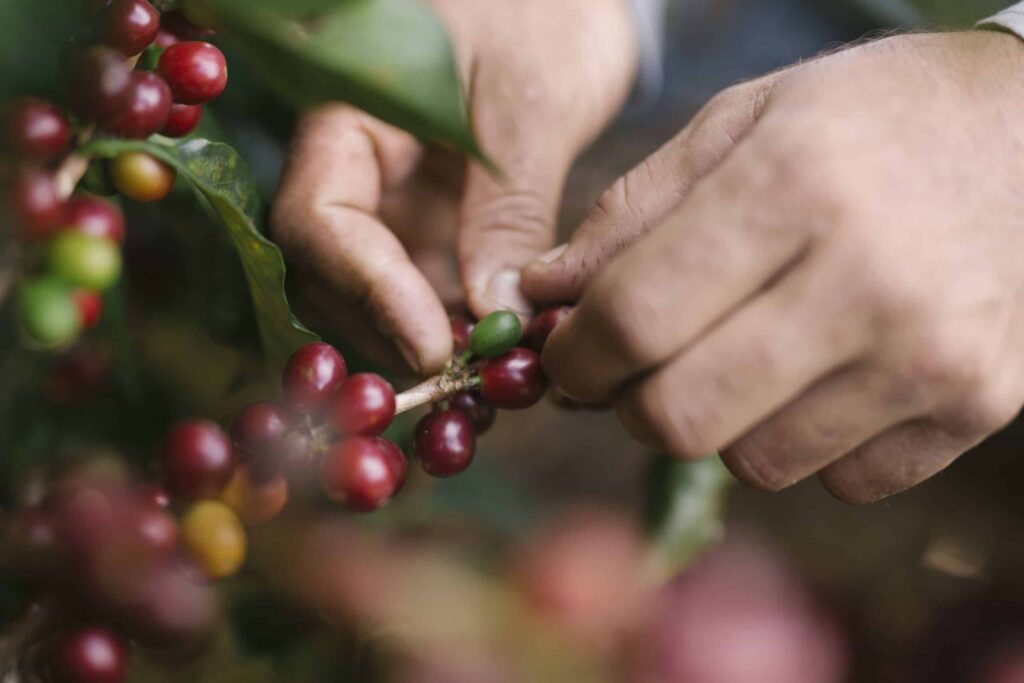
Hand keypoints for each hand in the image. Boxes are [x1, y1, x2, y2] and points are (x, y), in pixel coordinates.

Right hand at [271, 0, 636, 373]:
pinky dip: (451, 327)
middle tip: (462, 382)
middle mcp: (357, 171)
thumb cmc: (544, 17)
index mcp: (348, 118)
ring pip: (373, 294)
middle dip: (388, 333)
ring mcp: (393, 202)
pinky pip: (424, 290)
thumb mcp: (529, 104)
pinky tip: (494, 352)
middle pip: (332, 273)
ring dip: (418, 343)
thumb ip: (509, 208)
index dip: (369, 292)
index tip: (435, 347)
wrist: (573, 2)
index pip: (319, 220)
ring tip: (483, 378)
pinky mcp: (433, 225)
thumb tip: (497, 316)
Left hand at [526, 32, 1023, 502]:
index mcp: (793, 186)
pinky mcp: (977, 408)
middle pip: (680, 415)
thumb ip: (629, 213)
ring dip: (720, 421)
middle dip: (630, 403)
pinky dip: (805, 439)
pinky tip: (823, 373)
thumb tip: (540, 296)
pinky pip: (838, 480)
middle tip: (634, 368)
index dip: (572, 354)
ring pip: (755, 463)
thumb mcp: (741, 122)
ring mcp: (931, 358)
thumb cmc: (870, 118)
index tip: (562, 355)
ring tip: (743, 352)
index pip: (635, 318)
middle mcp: (867, 282)